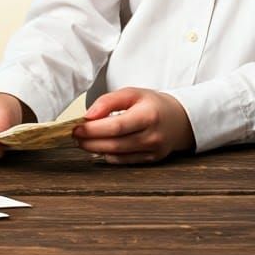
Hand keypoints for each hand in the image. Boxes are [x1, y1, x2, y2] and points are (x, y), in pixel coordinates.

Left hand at [73, 88, 194, 163]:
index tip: (77, 127)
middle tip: (75, 136)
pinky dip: (108, 156)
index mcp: (149, 116)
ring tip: (82, 141)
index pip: (116, 126)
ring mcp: (153, 151)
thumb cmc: (152, 104)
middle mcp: (153, 136)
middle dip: (90, 141)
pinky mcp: (151, 160)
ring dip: (96, 149)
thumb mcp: (132, 93)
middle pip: (115, 144)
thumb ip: (108, 101)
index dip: (94, 130)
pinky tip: (98, 148)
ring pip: (118, 155)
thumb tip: (88, 115)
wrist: (179, 119)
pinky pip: (124, 161)